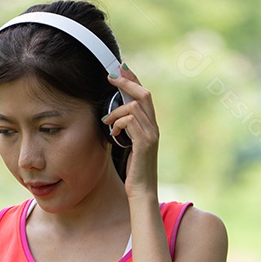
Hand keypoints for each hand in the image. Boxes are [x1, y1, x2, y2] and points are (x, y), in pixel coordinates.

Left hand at [105, 65, 158, 197]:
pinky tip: (112, 134)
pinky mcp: (144, 144)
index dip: (133, 80)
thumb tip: (114, 117)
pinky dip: (118, 124)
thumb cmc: (134, 171)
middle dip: (126, 82)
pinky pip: (130, 122)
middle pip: (144, 94)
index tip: (120, 69)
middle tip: (110, 76)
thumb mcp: (129, 146)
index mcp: (151, 126)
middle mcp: (154, 128)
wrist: (142, 191)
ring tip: (106, 121)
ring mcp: (151, 135)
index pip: (145, 96)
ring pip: (134, 107)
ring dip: (116, 111)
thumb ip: (126, 130)